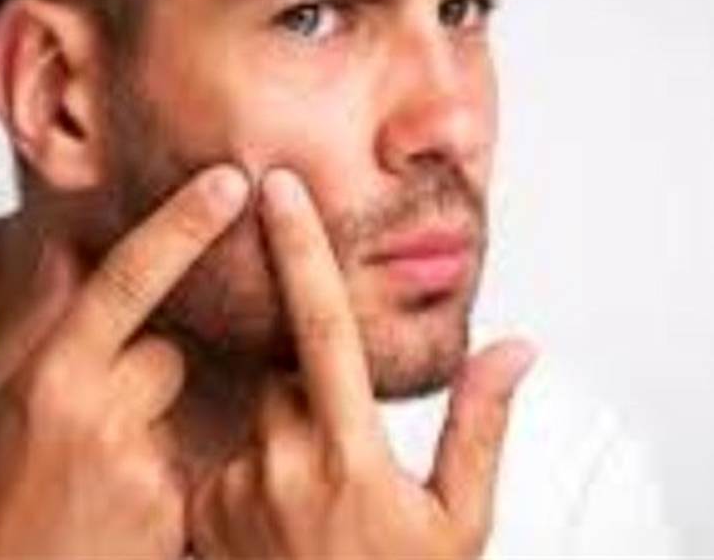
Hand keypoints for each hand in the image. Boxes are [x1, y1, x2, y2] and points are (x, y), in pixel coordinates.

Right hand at [0, 165, 249, 558]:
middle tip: (88, 424)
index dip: (182, 224)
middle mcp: (99, 417)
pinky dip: (159, 475)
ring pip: (176, 408)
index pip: (127, 278)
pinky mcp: (173, 514)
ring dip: (149, 427)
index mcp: (47, 378)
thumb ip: (34, 324)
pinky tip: (112, 509)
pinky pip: (185, 463)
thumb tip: (68, 247)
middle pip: (165, 352)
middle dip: (141, 371)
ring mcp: (142, 469)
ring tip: (92, 479)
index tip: (228, 182)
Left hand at [187, 168, 535, 558]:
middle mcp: (282, 468)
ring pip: (254, 417)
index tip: (277, 187)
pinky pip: (223, 458)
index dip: (302, 250)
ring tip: (313, 511)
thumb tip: (516, 348)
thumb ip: (481, 429)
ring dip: (282, 437)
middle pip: (284, 372)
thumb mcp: (460, 525)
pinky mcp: (197, 518)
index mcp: (354, 458)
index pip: (324, 328)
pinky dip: (251, 473)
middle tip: (342, 459)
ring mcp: (233, 494)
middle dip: (310, 389)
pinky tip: (277, 529)